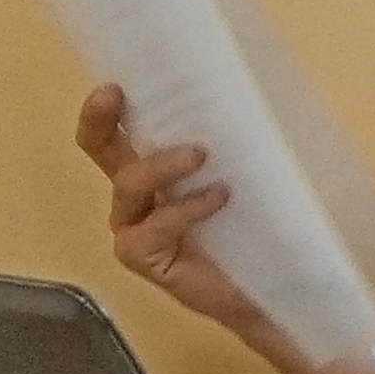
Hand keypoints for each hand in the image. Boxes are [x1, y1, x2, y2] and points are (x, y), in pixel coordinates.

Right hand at [76, 85, 266, 334]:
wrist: (275, 289)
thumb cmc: (260, 227)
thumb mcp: (253, 177)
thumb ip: (238, 144)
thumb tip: (251, 94)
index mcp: (154, 171)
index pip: (118, 133)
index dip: (106, 110)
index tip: (114, 84)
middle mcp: (135, 198)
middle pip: (100, 152)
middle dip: (100, 121)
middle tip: (114, 96)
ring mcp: (135, 230)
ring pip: (129, 185)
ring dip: (162, 165)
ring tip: (200, 155)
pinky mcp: (145, 260)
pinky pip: (153, 227)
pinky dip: (185, 208)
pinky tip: (218, 198)